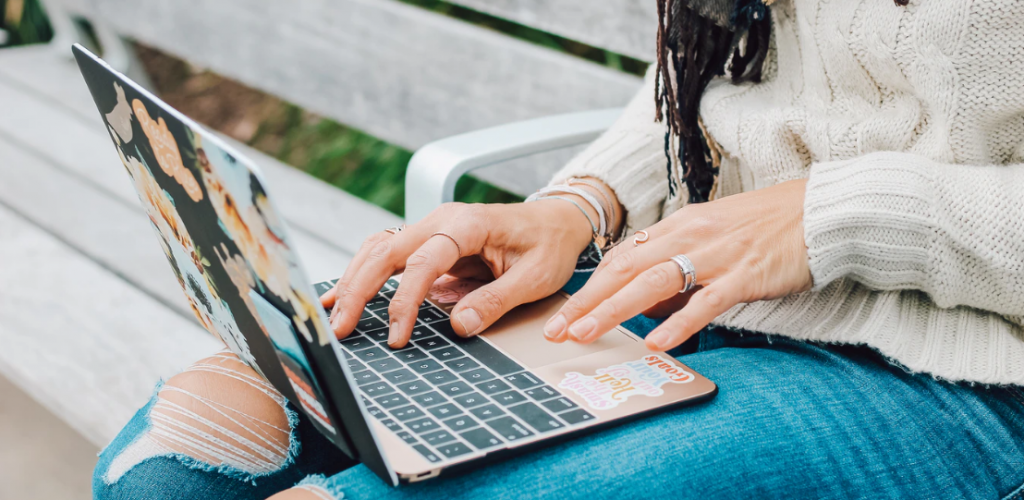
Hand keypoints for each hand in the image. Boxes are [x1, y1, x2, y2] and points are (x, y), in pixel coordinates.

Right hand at [320, 199, 597, 347]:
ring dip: (354, 281)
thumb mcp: (535, 278)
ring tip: (334, 315)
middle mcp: (442, 220)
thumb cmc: (549, 245)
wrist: (558, 221)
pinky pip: (388, 253)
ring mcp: (432, 228)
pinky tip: (344, 294)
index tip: (397, 336)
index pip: (424, 263)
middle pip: (386, 251)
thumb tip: (459, 325)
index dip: (405, 301)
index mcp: (468, 224)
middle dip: (359, 290)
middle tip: (341, 328)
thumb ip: (496, 300)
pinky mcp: (429, 241)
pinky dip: (364, 272)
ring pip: (379, 249)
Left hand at [543, 179, 812, 350]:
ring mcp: (716, 254)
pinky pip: (706, 301)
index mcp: (678, 227)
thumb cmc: (765, 229)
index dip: (588, 287)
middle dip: (587, 301)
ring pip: (653, 282)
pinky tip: (657, 341)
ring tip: (587, 333)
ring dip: (614, 309)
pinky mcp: (744, 274)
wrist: (818, 211)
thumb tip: (644, 308)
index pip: (621, 258)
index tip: (563, 313)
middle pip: (625, 269)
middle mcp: (689, 236)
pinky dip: (679, 322)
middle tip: (558, 328)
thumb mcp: (710, 240)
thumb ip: (677, 270)